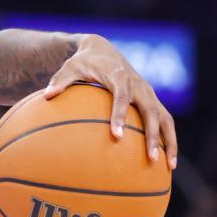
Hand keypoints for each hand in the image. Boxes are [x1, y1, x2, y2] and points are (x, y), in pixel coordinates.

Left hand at [44, 35, 177, 168]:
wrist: (103, 50)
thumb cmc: (84, 61)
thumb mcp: (70, 66)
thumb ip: (60, 80)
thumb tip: (47, 96)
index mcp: (119, 77)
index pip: (122, 98)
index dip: (120, 116)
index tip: (116, 136)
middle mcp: (139, 85)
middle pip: (151, 111)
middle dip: (152, 135)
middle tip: (150, 158)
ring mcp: (149, 94)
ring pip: (165, 118)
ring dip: (169, 141)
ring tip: (169, 167)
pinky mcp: (152, 100)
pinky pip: (164, 121)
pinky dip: (168, 140)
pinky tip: (166, 162)